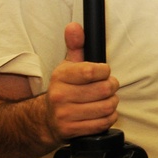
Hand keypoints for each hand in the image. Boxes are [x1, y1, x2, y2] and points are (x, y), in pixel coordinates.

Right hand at [44, 23, 119, 141]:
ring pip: (107, 107)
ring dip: (112, 103)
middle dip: (111, 87)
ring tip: (104, 100)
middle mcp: (60, 96)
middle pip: (105, 89)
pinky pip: (103, 123)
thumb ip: (75, 45)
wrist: (46, 119)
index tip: (103, 72)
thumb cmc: (64, 89)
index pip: (92, 71)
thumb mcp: (68, 65)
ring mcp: (65, 115)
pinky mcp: (72, 131)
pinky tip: (100, 113)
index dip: (105, 71)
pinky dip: (108, 117)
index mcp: (61, 77)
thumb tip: (74, 26)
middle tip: (107, 87)